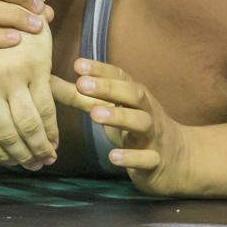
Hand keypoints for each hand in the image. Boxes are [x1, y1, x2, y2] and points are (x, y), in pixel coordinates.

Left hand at [54, 58, 190, 195]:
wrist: (180, 160)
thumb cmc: (137, 130)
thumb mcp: (110, 110)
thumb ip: (79, 97)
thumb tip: (46, 81)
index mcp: (135, 96)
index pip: (120, 77)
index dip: (100, 70)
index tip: (77, 64)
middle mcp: (147, 110)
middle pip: (132, 94)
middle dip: (108, 88)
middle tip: (82, 84)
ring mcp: (154, 135)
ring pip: (141, 122)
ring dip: (119, 117)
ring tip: (95, 115)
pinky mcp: (157, 161)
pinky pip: (147, 158)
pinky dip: (131, 157)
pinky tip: (113, 157)